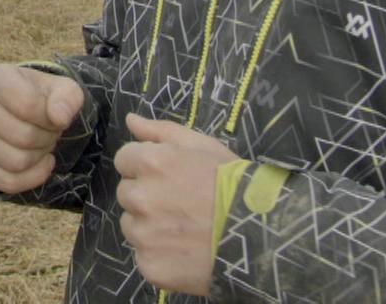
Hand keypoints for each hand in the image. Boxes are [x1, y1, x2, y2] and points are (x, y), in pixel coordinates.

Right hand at [0, 64, 84, 193]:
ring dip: (39, 157)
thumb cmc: (46, 99)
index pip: (26, 105)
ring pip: (15, 163)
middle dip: (47, 139)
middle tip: (49, 131)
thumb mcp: (65, 91)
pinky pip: (7, 182)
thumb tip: (59, 117)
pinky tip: (37, 164)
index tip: (54, 114)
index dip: (50, 117)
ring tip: (40, 143)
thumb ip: (68, 98)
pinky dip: (31, 178)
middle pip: (23, 138)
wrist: (30, 116)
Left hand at [114, 113, 239, 296]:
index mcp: (151, 163)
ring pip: (132, 226)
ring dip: (149, 226)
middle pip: (127, 194)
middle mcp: (140, 197)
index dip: (146, 167)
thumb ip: (161, 131)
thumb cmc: (234, 184)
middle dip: (147, 196)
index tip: (169, 177)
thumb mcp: (203, 147)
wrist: (261, 236)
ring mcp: (143, 235)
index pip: (125, 160)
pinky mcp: (149, 266)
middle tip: (180, 204)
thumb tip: (130, 120)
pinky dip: (159, 256)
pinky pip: (144, 256)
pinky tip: (185, 252)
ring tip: (184, 230)